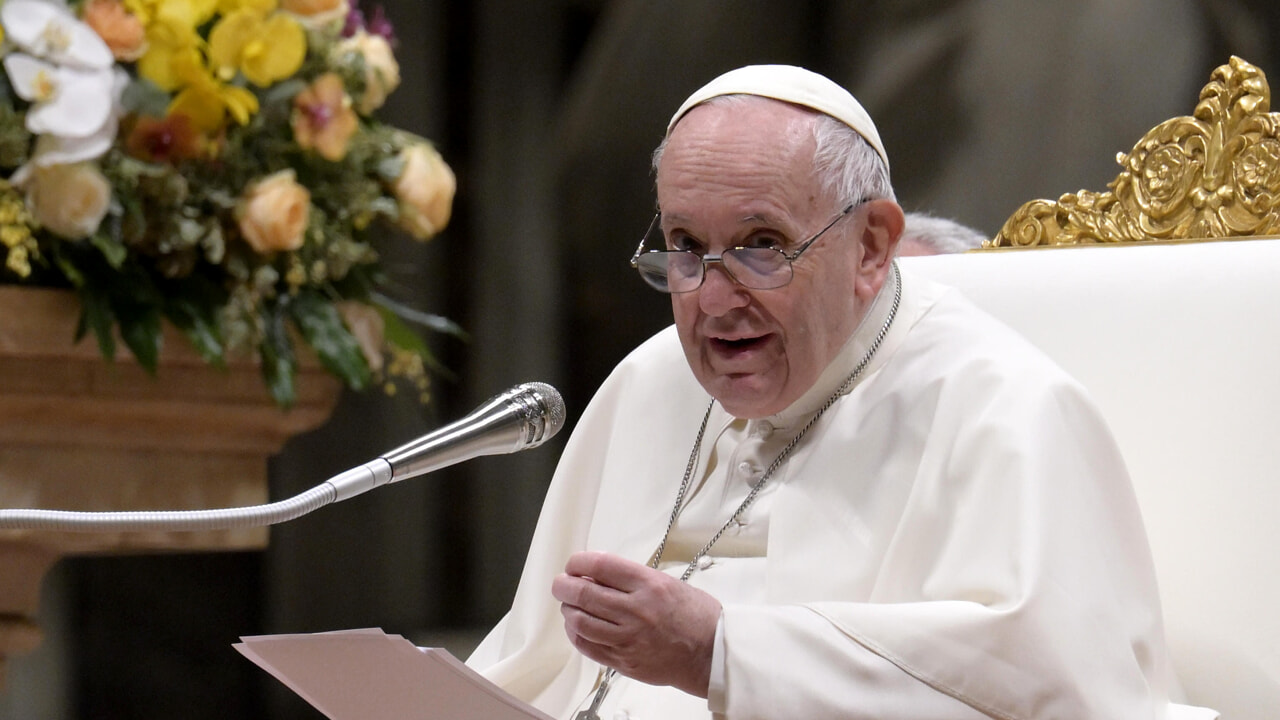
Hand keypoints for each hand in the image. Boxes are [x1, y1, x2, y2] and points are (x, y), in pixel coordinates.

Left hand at [552, 551, 721, 697]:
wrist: (712, 653)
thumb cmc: (696, 617)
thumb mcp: (668, 583)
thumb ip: (633, 579)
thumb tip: (598, 575)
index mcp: (649, 585)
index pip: (600, 566)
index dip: (578, 563)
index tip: (573, 564)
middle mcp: (636, 610)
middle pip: (583, 593)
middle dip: (564, 586)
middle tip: (561, 584)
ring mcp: (628, 638)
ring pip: (580, 621)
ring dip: (568, 610)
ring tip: (568, 605)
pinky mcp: (624, 660)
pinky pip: (588, 646)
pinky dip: (576, 634)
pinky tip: (576, 627)